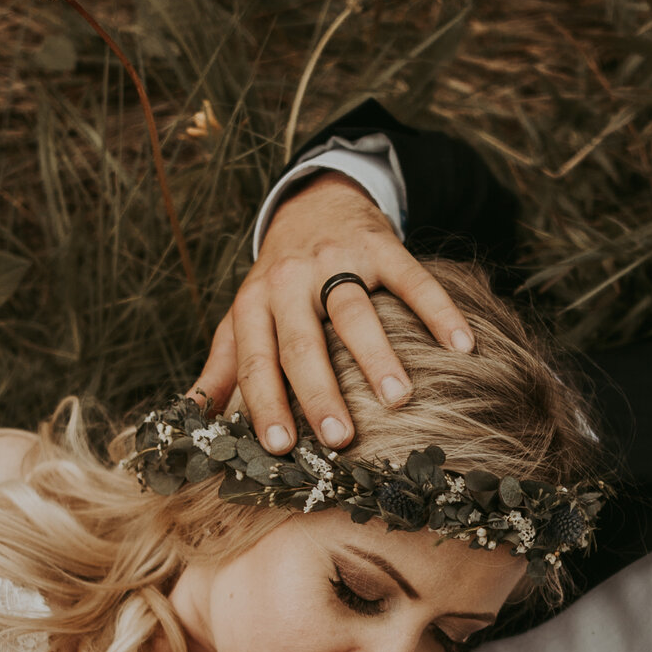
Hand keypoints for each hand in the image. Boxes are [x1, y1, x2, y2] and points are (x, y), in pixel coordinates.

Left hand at [189, 171, 472, 454]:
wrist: (314, 204)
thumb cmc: (279, 282)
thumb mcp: (243, 318)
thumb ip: (222, 368)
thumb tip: (190, 419)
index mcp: (254, 304)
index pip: (256, 361)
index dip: (266, 404)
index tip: (280, 447)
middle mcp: (290, 280)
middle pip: (302, 342)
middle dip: (320, 392)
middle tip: (340, 438)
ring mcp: (336, 259)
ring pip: (354, 311)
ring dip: (377, 355)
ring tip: (398, 399)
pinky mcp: (380, 244)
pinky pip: (412, 279)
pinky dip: (438, 311)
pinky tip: (461, 345)